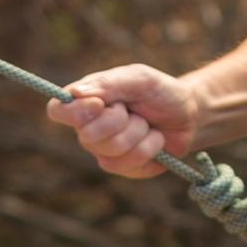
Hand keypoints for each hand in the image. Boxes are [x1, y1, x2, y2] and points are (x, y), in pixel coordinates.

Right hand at [46, 63, 200, 178]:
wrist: (189, 115)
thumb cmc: (160, 92)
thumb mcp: (138, 78)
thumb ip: (108, 83)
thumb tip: (75, 93)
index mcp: (87, 102)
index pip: (57, 110)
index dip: (74, 111)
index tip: (99, 104)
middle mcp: (90, 128)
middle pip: (87, 135)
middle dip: (119, 120)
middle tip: (134, 110)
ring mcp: (105, 151)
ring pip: (112, 150)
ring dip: (138, 133)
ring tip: (147, 123)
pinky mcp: (124, 167)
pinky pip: (130, 162)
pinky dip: (150, 147)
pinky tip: (155, 139)